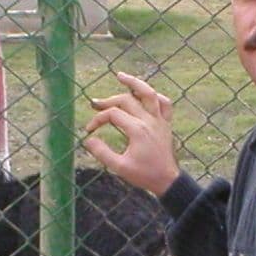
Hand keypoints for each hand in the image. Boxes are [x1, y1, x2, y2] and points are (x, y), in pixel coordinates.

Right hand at [83, 71, 181, 196]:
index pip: (113, 114)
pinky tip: (146, 94)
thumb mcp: (119, 167)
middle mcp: (149, 120)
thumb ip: (102, 152)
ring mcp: (159, 120)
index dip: (97, 120)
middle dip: (108, 101)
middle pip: (126, 100)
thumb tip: (88, 140)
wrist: (167, 180)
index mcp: (137, 130)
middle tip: (94, 104)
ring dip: (134, 83)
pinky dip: (155, 96)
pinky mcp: (166, 124)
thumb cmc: (143, 175)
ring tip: (120, 76)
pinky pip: (165, 104)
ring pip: (148, 93)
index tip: (89, 130)